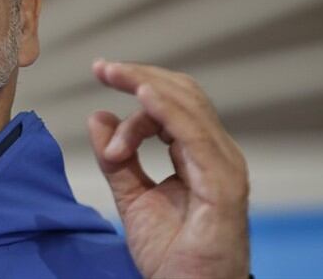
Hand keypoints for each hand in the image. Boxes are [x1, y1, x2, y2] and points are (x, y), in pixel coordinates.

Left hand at [87, 61, 249, 278]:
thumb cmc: (172, 256)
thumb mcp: (133, 198)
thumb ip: (117, 159)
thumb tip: (99, 116)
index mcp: (199, 155)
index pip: (172, 104)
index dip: (136, 86)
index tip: (100, 74)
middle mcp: (216, 155)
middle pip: (183, 96)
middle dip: (141, 75)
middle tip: (103, 67)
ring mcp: (224, 168)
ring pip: (189, 108)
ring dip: (147, 87)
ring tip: (114, 75)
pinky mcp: (223, 186)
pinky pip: (195, 137)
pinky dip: (169, 112)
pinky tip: (143, 97)